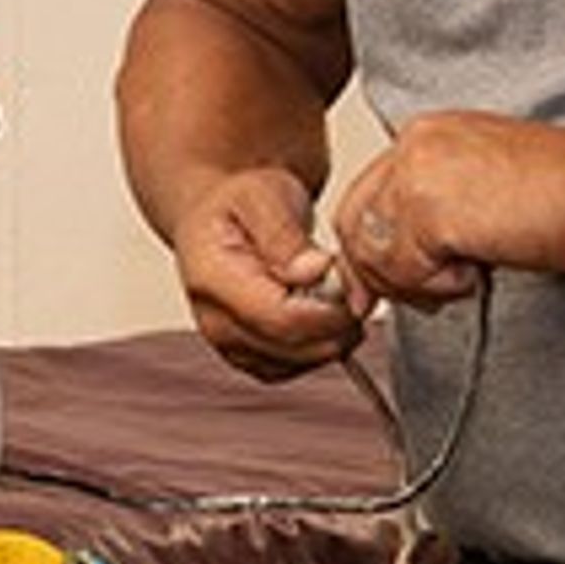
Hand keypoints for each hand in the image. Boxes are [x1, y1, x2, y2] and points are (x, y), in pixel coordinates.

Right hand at [165, 168, 370, 378]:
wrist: (220, 217)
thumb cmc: (239, 203)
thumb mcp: (263, 196)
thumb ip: (285, 235)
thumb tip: (314, 271)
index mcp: (211, 279)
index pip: (279, 318)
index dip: (328, 309)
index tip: (352, 282)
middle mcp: (215, 321)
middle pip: (293, 347)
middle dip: (337, 322)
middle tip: (353, 284)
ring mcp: (230, 345)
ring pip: (299, 362)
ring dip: (333, 335)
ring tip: (338, 293)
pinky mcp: (250, 357)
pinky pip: (297, 367)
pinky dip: (321, 345)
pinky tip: (326, 312)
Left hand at [333, 113, 564, 296]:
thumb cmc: (562, 190)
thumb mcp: (484, 187)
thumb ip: (438, 210)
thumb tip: (401, 260)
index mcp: (426, 136)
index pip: (364, 198)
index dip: (367, 250)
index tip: (377, 287)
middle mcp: (413, 147)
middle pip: (354, 224)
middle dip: (379, 275)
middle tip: (421, 298)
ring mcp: (415, 177)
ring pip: (375, 253)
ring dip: (417, 282)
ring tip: (465, 277)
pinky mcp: (428, 211)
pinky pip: (405, 270)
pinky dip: (439, 285)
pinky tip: (477, 272)